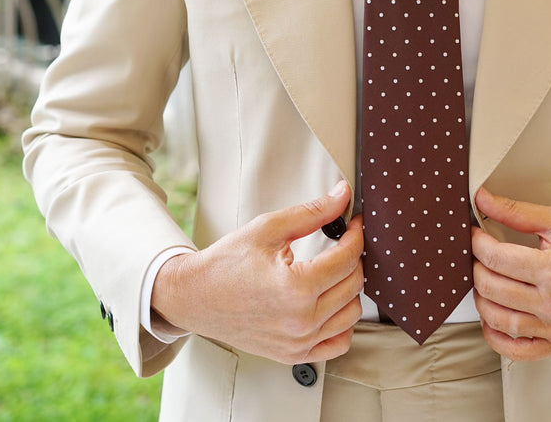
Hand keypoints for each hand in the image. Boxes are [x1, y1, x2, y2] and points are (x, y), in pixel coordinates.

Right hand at [151, 181, 363, 363]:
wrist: (194, 297)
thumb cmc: (225, 264)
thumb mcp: (268, 228)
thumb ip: (311, 213)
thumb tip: (341, 196)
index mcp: (295, 288)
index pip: (347, 259)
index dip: (356, 235)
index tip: (354, 224)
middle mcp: (300, 321)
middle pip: (353, 285)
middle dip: (353, 258)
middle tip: (342, 243)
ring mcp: (298, 343)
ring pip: (352, 314)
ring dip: (349, 289)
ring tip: (332, 271)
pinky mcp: (294, 355)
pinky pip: (338, 343)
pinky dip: (342, 323)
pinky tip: (330, 303)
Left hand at [471, 187, 550, 360]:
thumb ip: (518, 211)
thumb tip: (481, 199)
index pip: (496, 258)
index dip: (476, 243)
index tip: (473, 233)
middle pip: (491, 287)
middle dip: (474, 267)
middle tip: (476, 255)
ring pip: (498, 319)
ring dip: (481, 299)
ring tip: (483, 281)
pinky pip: (517, 351)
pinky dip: (496, 338)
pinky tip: (491, 319)